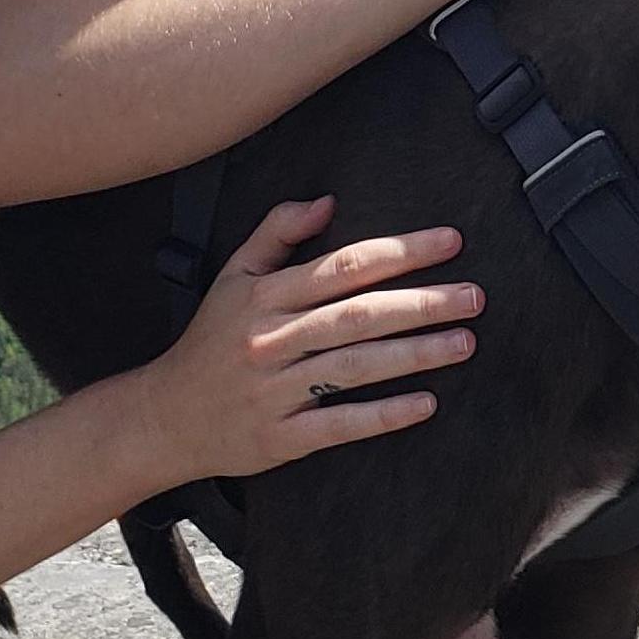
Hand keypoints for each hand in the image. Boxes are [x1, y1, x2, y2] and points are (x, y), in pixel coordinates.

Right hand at [142, 197, 481, 481]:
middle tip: (474, 295)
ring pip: (355, 367)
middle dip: (422, 303)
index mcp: (265, 296)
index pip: (342, 266)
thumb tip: (327, 201)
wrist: (164, 417)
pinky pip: (339, 423)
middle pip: (358, 315)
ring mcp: (276, 390)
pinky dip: (384, 414)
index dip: (399, 252)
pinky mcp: (281, 437)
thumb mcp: (232, 276)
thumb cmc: (209, 342)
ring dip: (415, 353)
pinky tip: (426, 403)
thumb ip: (276, 232)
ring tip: (465, 342)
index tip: (449, 242)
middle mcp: (272, 339)